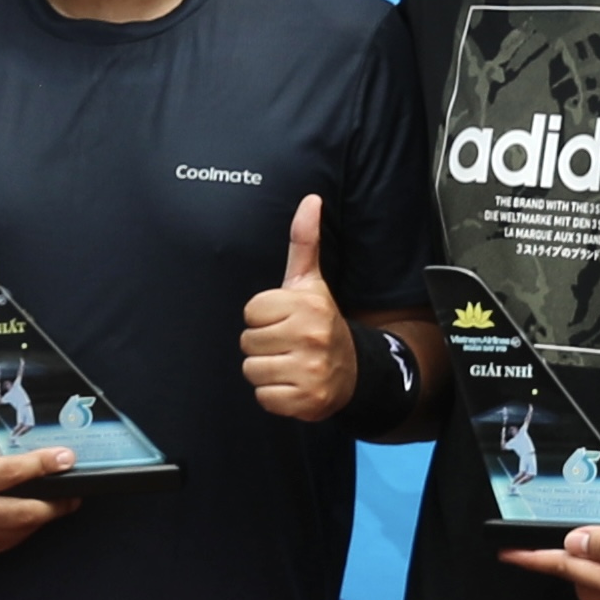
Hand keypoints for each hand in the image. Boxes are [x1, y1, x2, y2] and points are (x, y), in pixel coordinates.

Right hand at [0, 433, 77, 556]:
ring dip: (43, 516)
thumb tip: (48, 455)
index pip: (13, 473)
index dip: (44, 466)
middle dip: (56, 503)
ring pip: (21, 529)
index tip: (68, 459)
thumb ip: (7, 452)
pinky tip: (30, 514)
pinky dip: (25, 527)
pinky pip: (11, 540)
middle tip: (73, 491)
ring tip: (58, 501)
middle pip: (24, 512)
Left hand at [235, 197, 350, 422]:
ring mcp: (311, 370)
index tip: (284, 320)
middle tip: (286, 343)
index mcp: (308, 305)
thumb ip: (304, 241)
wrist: (352, 370)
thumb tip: (310, 199)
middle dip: (262, 345)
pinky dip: (274, 395)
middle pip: (247, 342)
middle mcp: (311, 336)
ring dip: (266, 370)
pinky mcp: (307, 400)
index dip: (262, 318)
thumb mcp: (310, 282)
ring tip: (288, 363)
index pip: (250, 312)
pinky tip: (292, 383)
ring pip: (252, 370)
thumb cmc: (320, 322)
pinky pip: (263, 397)